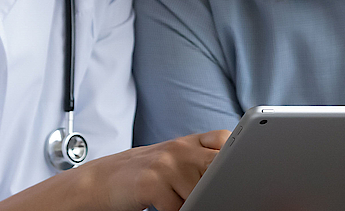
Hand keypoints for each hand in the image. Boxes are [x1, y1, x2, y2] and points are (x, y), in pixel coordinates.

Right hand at [75, 129, 229, 210]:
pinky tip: (164, 205)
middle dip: (220, 184)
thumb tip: (238, 177)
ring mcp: (165, 164)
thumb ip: (204, 159)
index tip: (242, 170)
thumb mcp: (176, 160)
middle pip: (217, 166)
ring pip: (200, 192)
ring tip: (175, 198)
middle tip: (218, 193)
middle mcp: (179, 149)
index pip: (225, 139)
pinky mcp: (152, 183)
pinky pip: (178, 207)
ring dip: (193, 202)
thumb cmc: (147, 175)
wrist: (103, 181)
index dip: (235, 155)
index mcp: (189, 142)